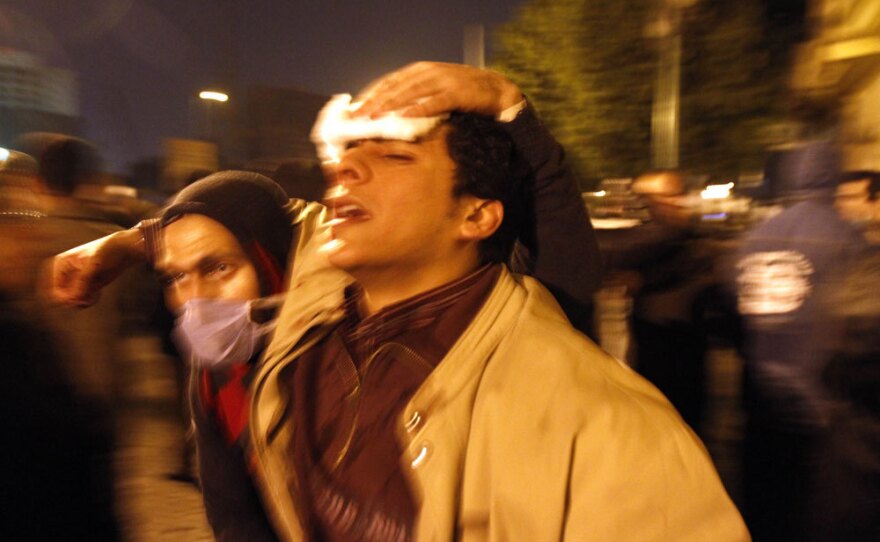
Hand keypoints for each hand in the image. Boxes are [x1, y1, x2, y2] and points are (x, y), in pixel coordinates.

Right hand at [47, 228, 144, 307]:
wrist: (123, 251)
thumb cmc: (106, 252)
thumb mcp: (93, 266)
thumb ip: (82, 282)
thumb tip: (73, 299)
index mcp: (60, 265)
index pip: (54, 287)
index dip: (63, 297)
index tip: (76, 299)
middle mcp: (66, 274)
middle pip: (62, 297)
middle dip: (74, 301)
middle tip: (86, 300)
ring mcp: (76, 281)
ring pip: (72, 300)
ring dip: (82, 302)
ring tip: (93, 296)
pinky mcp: (87, 286)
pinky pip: (83, 300)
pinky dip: (89, 300)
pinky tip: (98, 294)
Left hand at [352, 62, 522, 118]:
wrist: (497, 90)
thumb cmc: (464, 94)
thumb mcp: (436, 91)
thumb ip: (416, 97)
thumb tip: (391, 113)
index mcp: (421, 71)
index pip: (390, 81)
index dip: (372, 93)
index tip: (356, 107)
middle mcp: (429, 72)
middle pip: (396, 86)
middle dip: (374, 101)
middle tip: (358, 116)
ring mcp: (443, 81)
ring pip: (411, 92)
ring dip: (390, 104)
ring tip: (375, 116)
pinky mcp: (457, 93)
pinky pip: (435, 102)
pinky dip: (419, 109)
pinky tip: (405, 116)